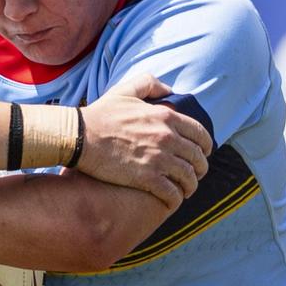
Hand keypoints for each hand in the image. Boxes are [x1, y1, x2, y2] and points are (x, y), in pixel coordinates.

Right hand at [77, 73, 212, 208]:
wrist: (80, 136)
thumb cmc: (100, 114)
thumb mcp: (126, 90)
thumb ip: (150, 84)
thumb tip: (170, 91)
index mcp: (166, 117)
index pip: (200, 134)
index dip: (206, 146)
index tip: (203, 153)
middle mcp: (167, 138)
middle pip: (197, 157)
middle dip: (200, 168)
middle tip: (195, 174)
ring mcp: (159, 159)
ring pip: (189, 177)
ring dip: (190, 185)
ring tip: (184, 190)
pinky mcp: (147, 178)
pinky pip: (172, 193)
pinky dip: (175, 198)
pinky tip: (172, 200)